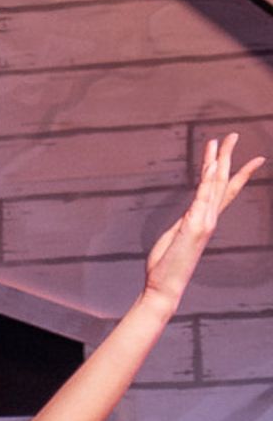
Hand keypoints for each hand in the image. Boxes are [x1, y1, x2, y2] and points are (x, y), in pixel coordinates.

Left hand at [140, 133, 261, 309]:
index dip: (238, 172)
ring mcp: (203, 221)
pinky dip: (208, 180)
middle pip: (222, 181)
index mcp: (204, 218)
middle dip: (227, 156)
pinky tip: (212, 164)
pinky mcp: (194, 226)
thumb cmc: (167, 265)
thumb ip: (186, 222)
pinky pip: (202, 197)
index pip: (225, 190)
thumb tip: (191, 213)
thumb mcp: (177, 236)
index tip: (255, 158)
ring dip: (217, 161)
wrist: (165, 286)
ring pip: (214, 184)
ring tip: (220, 141)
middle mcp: (209, 217)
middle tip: (232, 134)